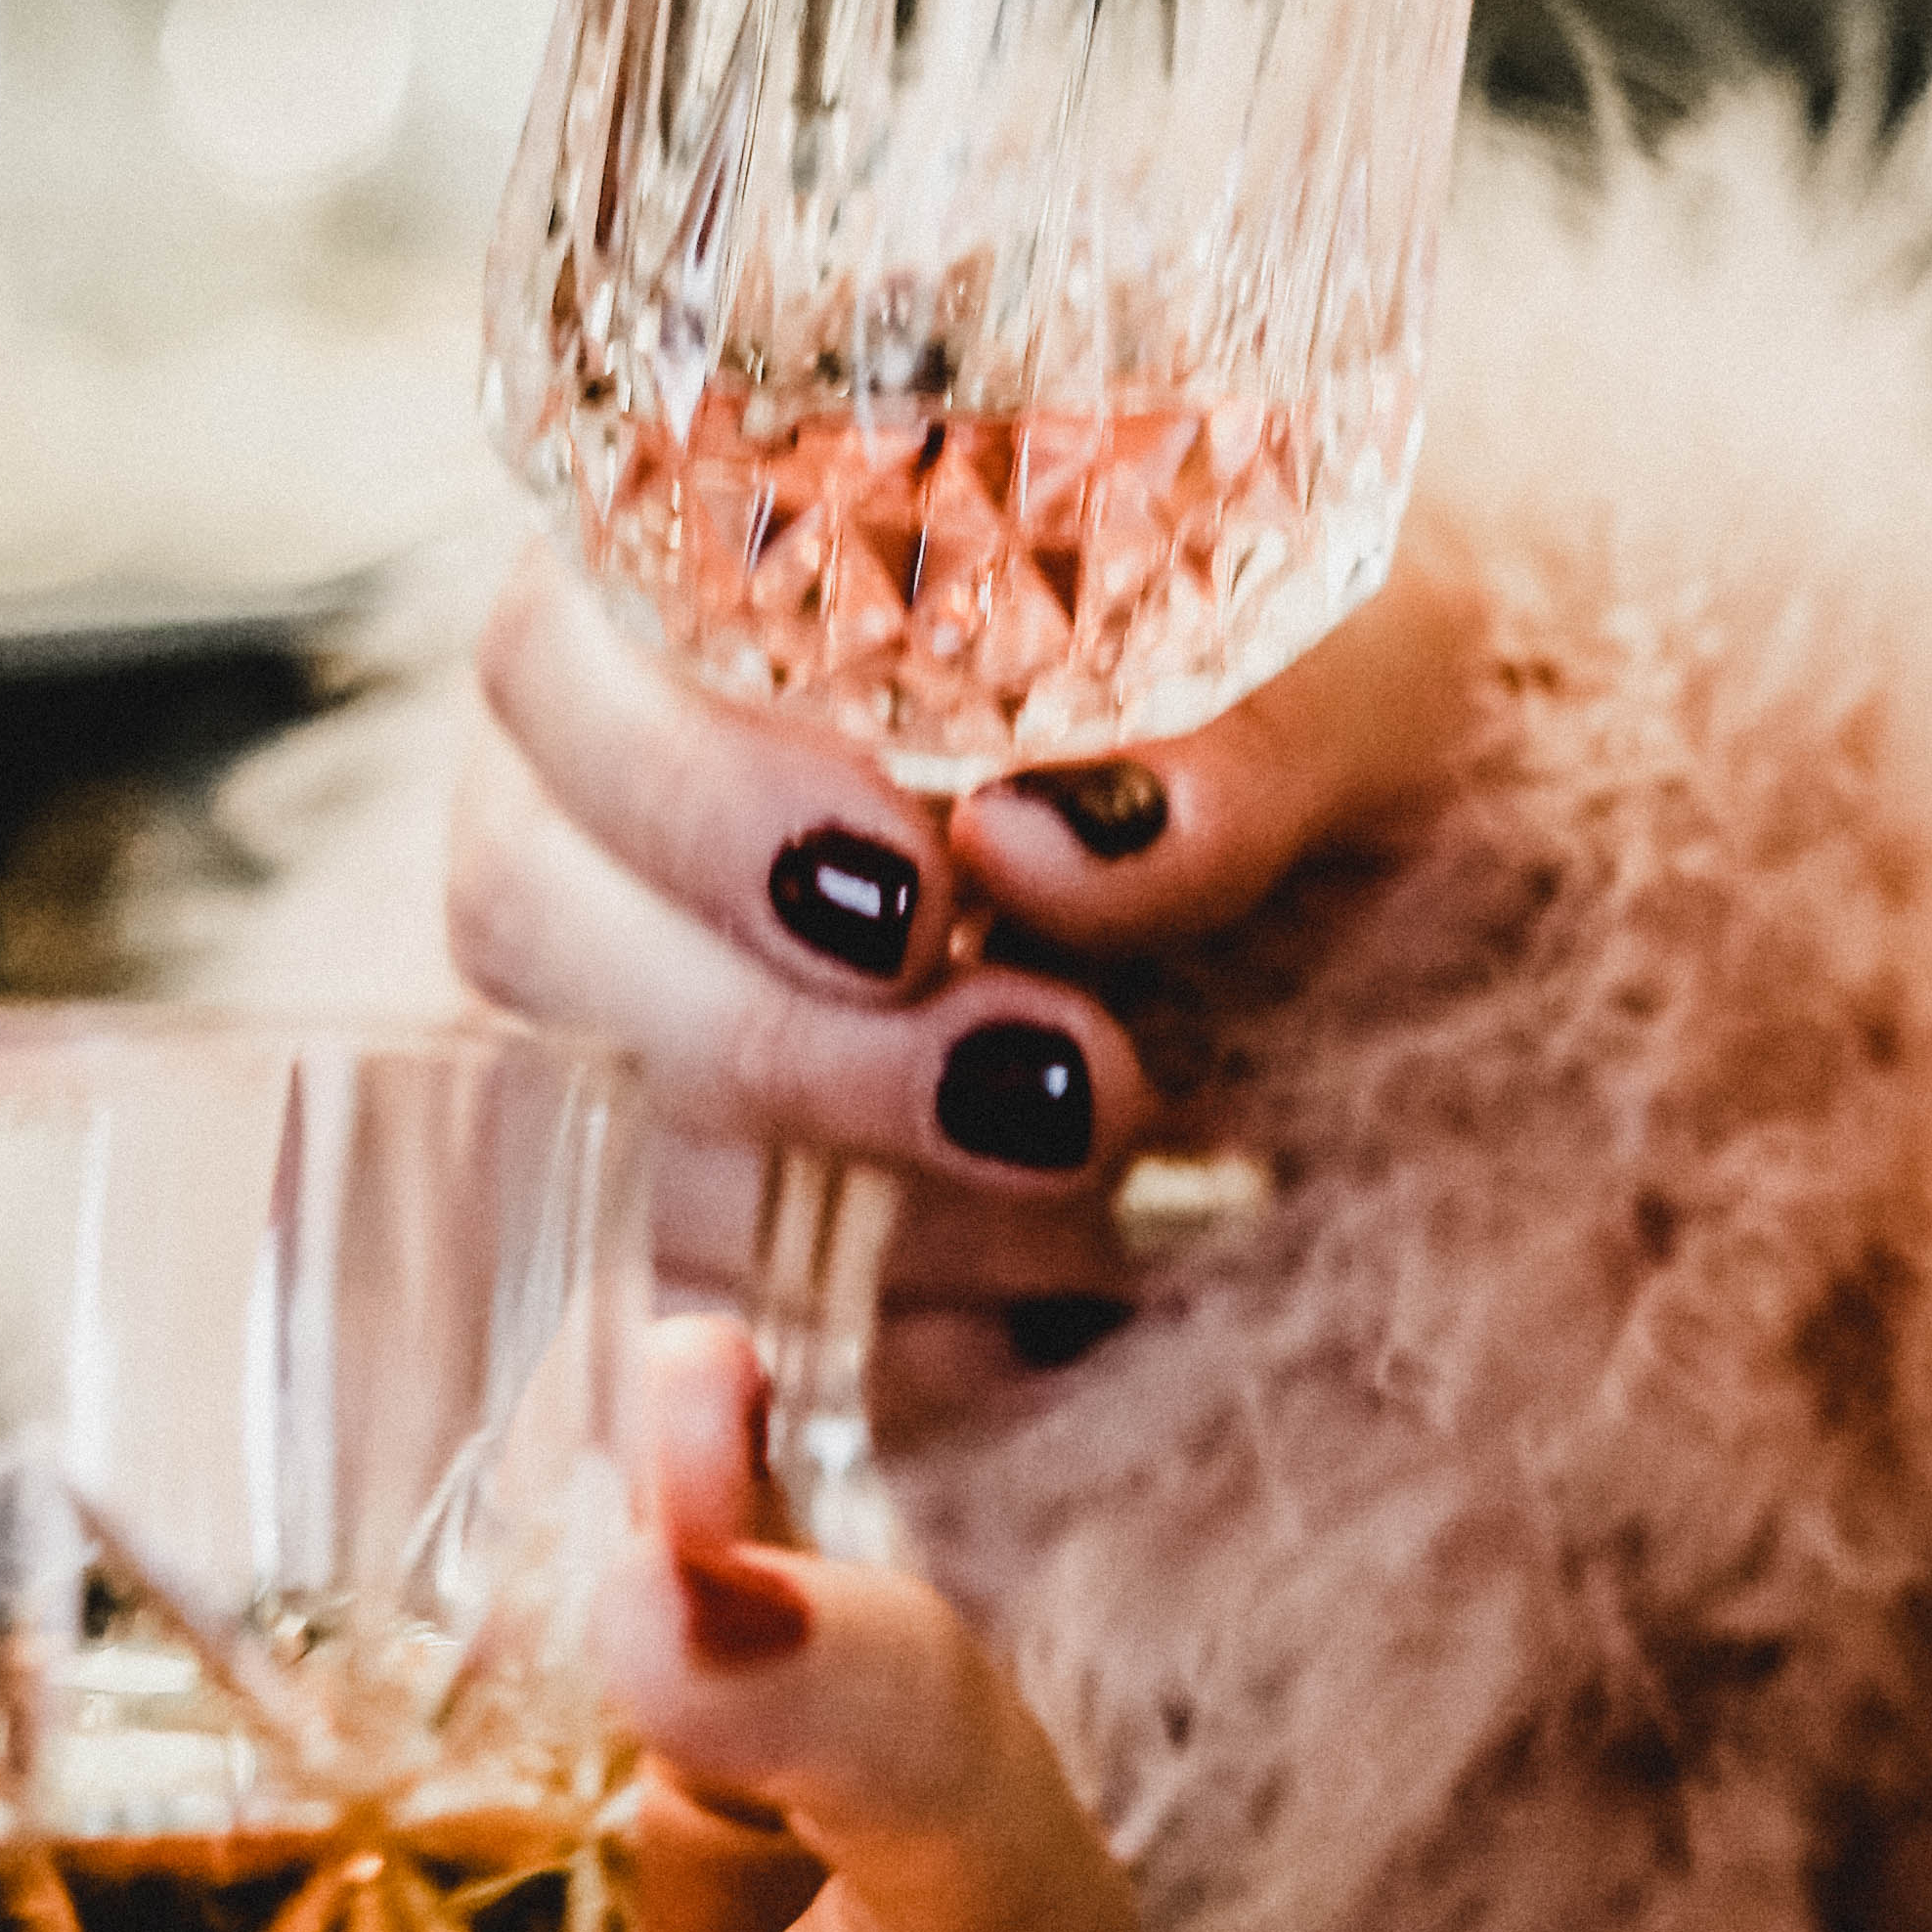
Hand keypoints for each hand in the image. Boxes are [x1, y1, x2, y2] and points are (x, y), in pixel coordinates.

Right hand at [446, 551, 1471, 1414]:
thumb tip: (1052, 842)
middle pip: (531, 925)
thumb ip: (1238, 739)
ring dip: (856, 1197)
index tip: (924, 888)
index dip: (694, 796)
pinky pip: (706, 1319)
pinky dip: (889, 1339)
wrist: (1400, 882)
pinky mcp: (712, 1217)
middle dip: (786, 1038)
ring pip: (609, 1139)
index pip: (554, 661)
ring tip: (1112, 1190)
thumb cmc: (1320, 717)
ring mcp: (629, 1019)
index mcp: (694, 592)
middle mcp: (601, 801)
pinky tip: (1068, 1321)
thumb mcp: (1359, 682)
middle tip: (1063, 1084)